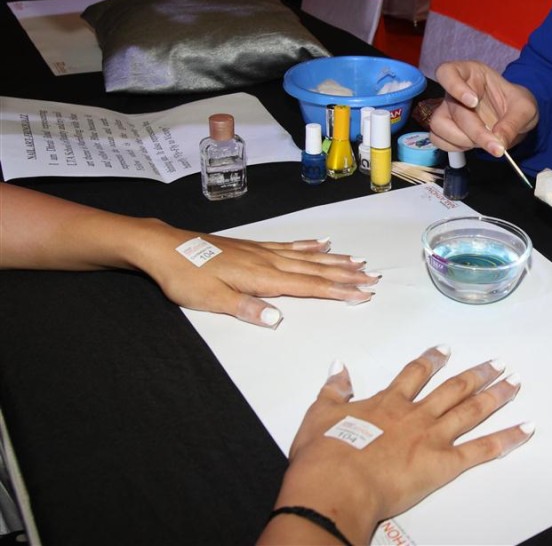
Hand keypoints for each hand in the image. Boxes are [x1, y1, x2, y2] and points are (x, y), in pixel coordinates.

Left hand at [133, 222, 380, 327]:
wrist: (165, 247)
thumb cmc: (185, 277)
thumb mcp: (210, 299)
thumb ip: (245, 308)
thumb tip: (277, 319)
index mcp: (262, 277)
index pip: (308, 286)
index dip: (338, 291)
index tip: (363, 293)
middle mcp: (269, 262)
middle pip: (316, 270)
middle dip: (347, 275)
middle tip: (374, 277)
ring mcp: (263, 252)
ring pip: (308, 257)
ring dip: (335, 261)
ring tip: (359, 261)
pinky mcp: (255, 248)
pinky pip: (291, 246)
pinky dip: (310, 246)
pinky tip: (322, 244)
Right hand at [260, 346, 532, 544]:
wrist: (336, 484)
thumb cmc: (324, 456)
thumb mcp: (319, 415)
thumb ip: (333, 390)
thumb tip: (338, 368)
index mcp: (388, 403)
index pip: (414, 374)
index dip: (431, 360)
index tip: (445, 350)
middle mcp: (416, 415)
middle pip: (453, 388)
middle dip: (477, 374)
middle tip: (497, 363)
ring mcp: (433, 437)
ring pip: (472, 411)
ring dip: (496, 395)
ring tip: (515, 382)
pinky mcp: (444, 464)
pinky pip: (483, 450)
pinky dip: (507, 439)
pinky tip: (526, 429)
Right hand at [430, 61, 538, 157]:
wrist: (516, 119)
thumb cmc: (517, 105)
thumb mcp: (525, 110)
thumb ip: (513, 123)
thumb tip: (498, 141)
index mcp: (472, 73)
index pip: (447, 72)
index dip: (455, 86)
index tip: (473, 102)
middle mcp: (455, 90)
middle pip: (452, 108)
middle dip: (475, 130)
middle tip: (495, 145)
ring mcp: (448, 110)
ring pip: (438, 124)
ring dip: (460, 139)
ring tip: (482, 143)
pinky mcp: (445, 128)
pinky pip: (438, 139)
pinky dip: (454, 147)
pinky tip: (472, 145)